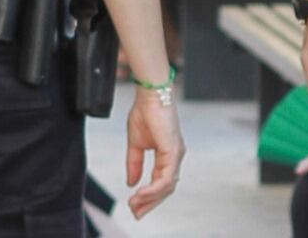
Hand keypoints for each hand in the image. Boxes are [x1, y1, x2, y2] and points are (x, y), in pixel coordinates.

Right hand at [124, 85, 184, 218]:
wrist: (150, 94)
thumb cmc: (145, 112)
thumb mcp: (135, 143)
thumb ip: (134, 163)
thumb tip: (131, 183)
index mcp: (168, 154)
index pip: (161, 182)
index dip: (149, 196)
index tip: (134, 206)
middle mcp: (175, 156)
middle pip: (166, 188)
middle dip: (150, 203)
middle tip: (135, 213)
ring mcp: (176, 154)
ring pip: (166, 186)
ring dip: (149, 198)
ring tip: (134, 204)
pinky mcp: (173, 150)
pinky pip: (165, 177)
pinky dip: (152, 188)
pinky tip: (140, 193)